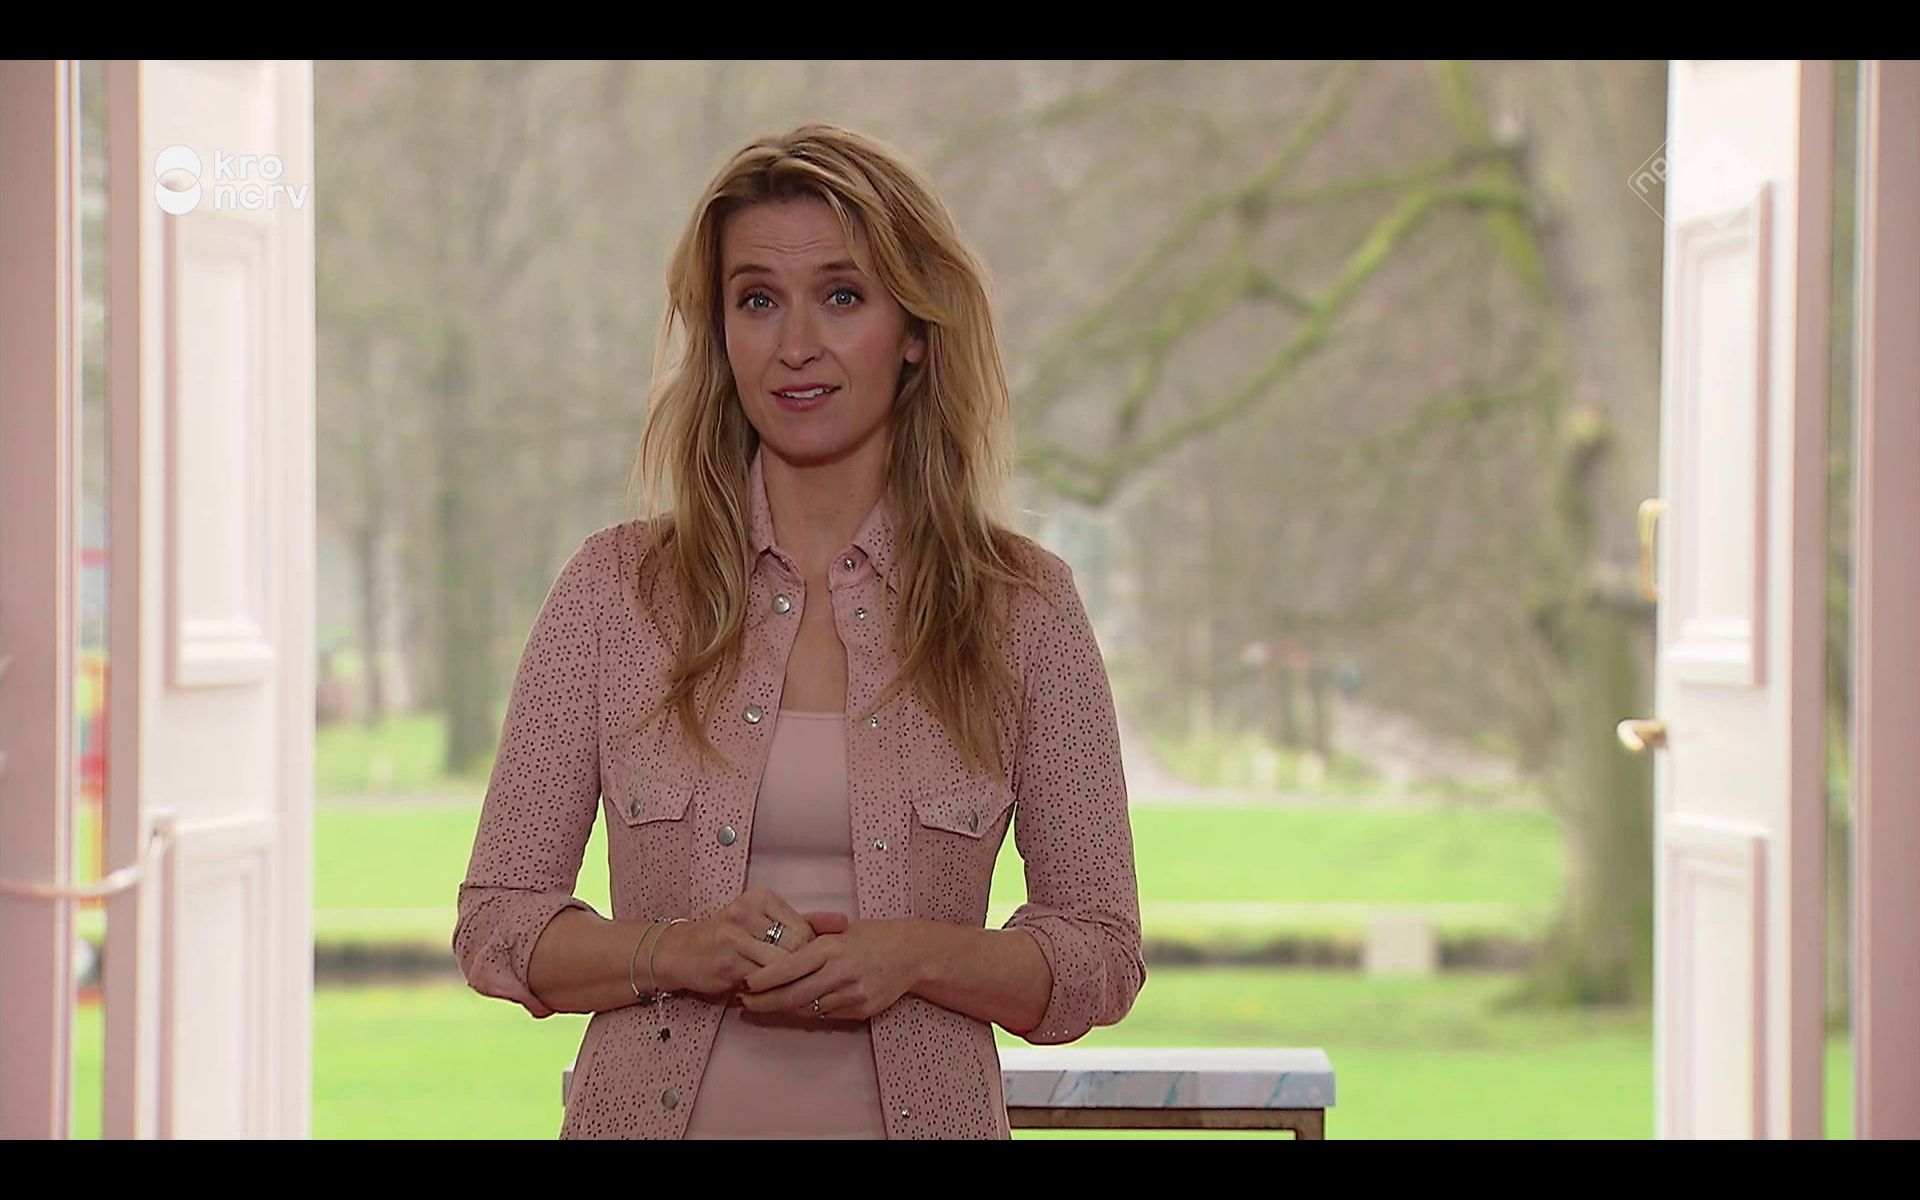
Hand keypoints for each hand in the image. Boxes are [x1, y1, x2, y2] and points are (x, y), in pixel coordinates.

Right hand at [655, 887, 835, 997]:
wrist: (681, 952)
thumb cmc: (729, 938)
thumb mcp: (764, 922)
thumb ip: (805, 922)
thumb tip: (844, 923)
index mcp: (761, 897)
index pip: (803, 927)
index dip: (810, 951)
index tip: (806, 964)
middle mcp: (747, 912)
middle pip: (795, 946)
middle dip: (800, 968)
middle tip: (796, 980)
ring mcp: (735, 936)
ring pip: (780, 966)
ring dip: (784, 982)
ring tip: (783, 987)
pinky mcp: (727, 961)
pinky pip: (762, 981)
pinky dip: (767, 990)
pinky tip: (764, 991)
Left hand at [737, 916, 921, 1020]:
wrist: (911, 953)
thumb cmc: (872, 936)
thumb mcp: (840, 929)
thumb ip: (810, 937)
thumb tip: (775, 946)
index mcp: (831, 948)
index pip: (788, 968)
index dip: (763, 979)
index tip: (744, 983)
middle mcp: (840, 972)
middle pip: (793, 996)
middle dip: (764, 1002)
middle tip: (744, 1002)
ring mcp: (851, 994)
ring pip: (807, 1009)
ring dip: (783, 1009)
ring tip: (762, 1004)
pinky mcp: (860, 1010)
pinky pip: (826, 1015)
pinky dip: (807, 1011)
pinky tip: (794, 1006)